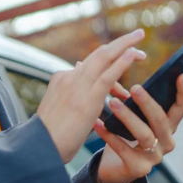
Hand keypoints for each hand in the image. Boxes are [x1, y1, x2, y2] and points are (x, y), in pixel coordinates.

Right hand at [36, 29, 147, 162]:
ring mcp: (77, 85)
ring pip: (104, 58)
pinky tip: (133, 55)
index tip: (122, 54)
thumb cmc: (50, 135)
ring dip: (125, 47)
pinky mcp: (87, 98)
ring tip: (142, 50)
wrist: (41, 146)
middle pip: (98, 53)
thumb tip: (82, 88)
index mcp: (61, 80)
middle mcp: (68, 77)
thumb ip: (72, 95)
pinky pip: (108, 75)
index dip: (109, 57)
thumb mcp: (60, 109)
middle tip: (138, 36)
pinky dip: (121, 62)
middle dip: (120, 43)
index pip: (89, 64)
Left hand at [92, 74, 182, 182]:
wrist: (113, 170)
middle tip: (135, 87)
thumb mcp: (133, 118)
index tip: (180, 74)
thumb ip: (133, 100)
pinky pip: (123, 149)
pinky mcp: (138, 169)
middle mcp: (166, 142)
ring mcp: (154, 157)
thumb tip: (119, 71)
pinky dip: (109, 135)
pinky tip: (97, 123)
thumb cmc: (124, 138)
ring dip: (128, 117)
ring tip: (112, 102)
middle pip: (162, 120)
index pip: (182, 108)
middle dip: (148, 103)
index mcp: (168, 126)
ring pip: (144, 135)